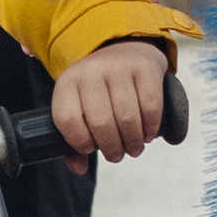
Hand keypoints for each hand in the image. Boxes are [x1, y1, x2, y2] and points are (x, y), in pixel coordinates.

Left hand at [53, 39, 173, 165]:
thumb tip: (79, 169)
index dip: (79, 142)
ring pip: (126, 117)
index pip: (67, 119)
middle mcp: (91, 71)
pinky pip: (150, 107)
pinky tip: (147, 133)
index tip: (90, 147)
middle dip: (111, 148)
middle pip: (100, 122)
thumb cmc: (99, 89)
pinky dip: (150, 127)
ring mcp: (119, 67)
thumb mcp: (79, 105)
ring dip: (132, 142)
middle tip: (117, 155)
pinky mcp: (145, 68)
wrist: (123, 48)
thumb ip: (73, 139)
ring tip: (134, 148)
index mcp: (68, 82)